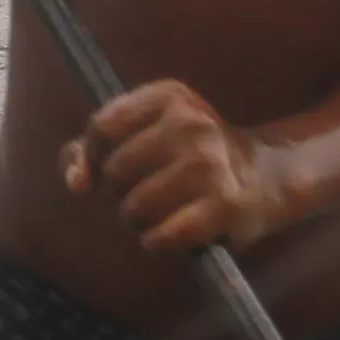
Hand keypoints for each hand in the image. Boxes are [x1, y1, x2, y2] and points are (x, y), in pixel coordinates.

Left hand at [67, 80, 288, 254]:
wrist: (262, 176)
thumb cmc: (187, 157)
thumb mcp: (143, 134)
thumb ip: (91, 149)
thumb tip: (77, 182)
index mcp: (169, 96)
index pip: (102, 127)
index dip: (94, 156)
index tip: (106, 169)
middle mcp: (191, 123)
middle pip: (115, 171)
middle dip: (119, 193)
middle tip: (143, 194)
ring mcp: (210, 164)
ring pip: (135, 208)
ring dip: (137, 222)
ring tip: (157, 216)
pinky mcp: (224, 205)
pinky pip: (164, 236)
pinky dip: (157, 243)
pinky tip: (167, 236)